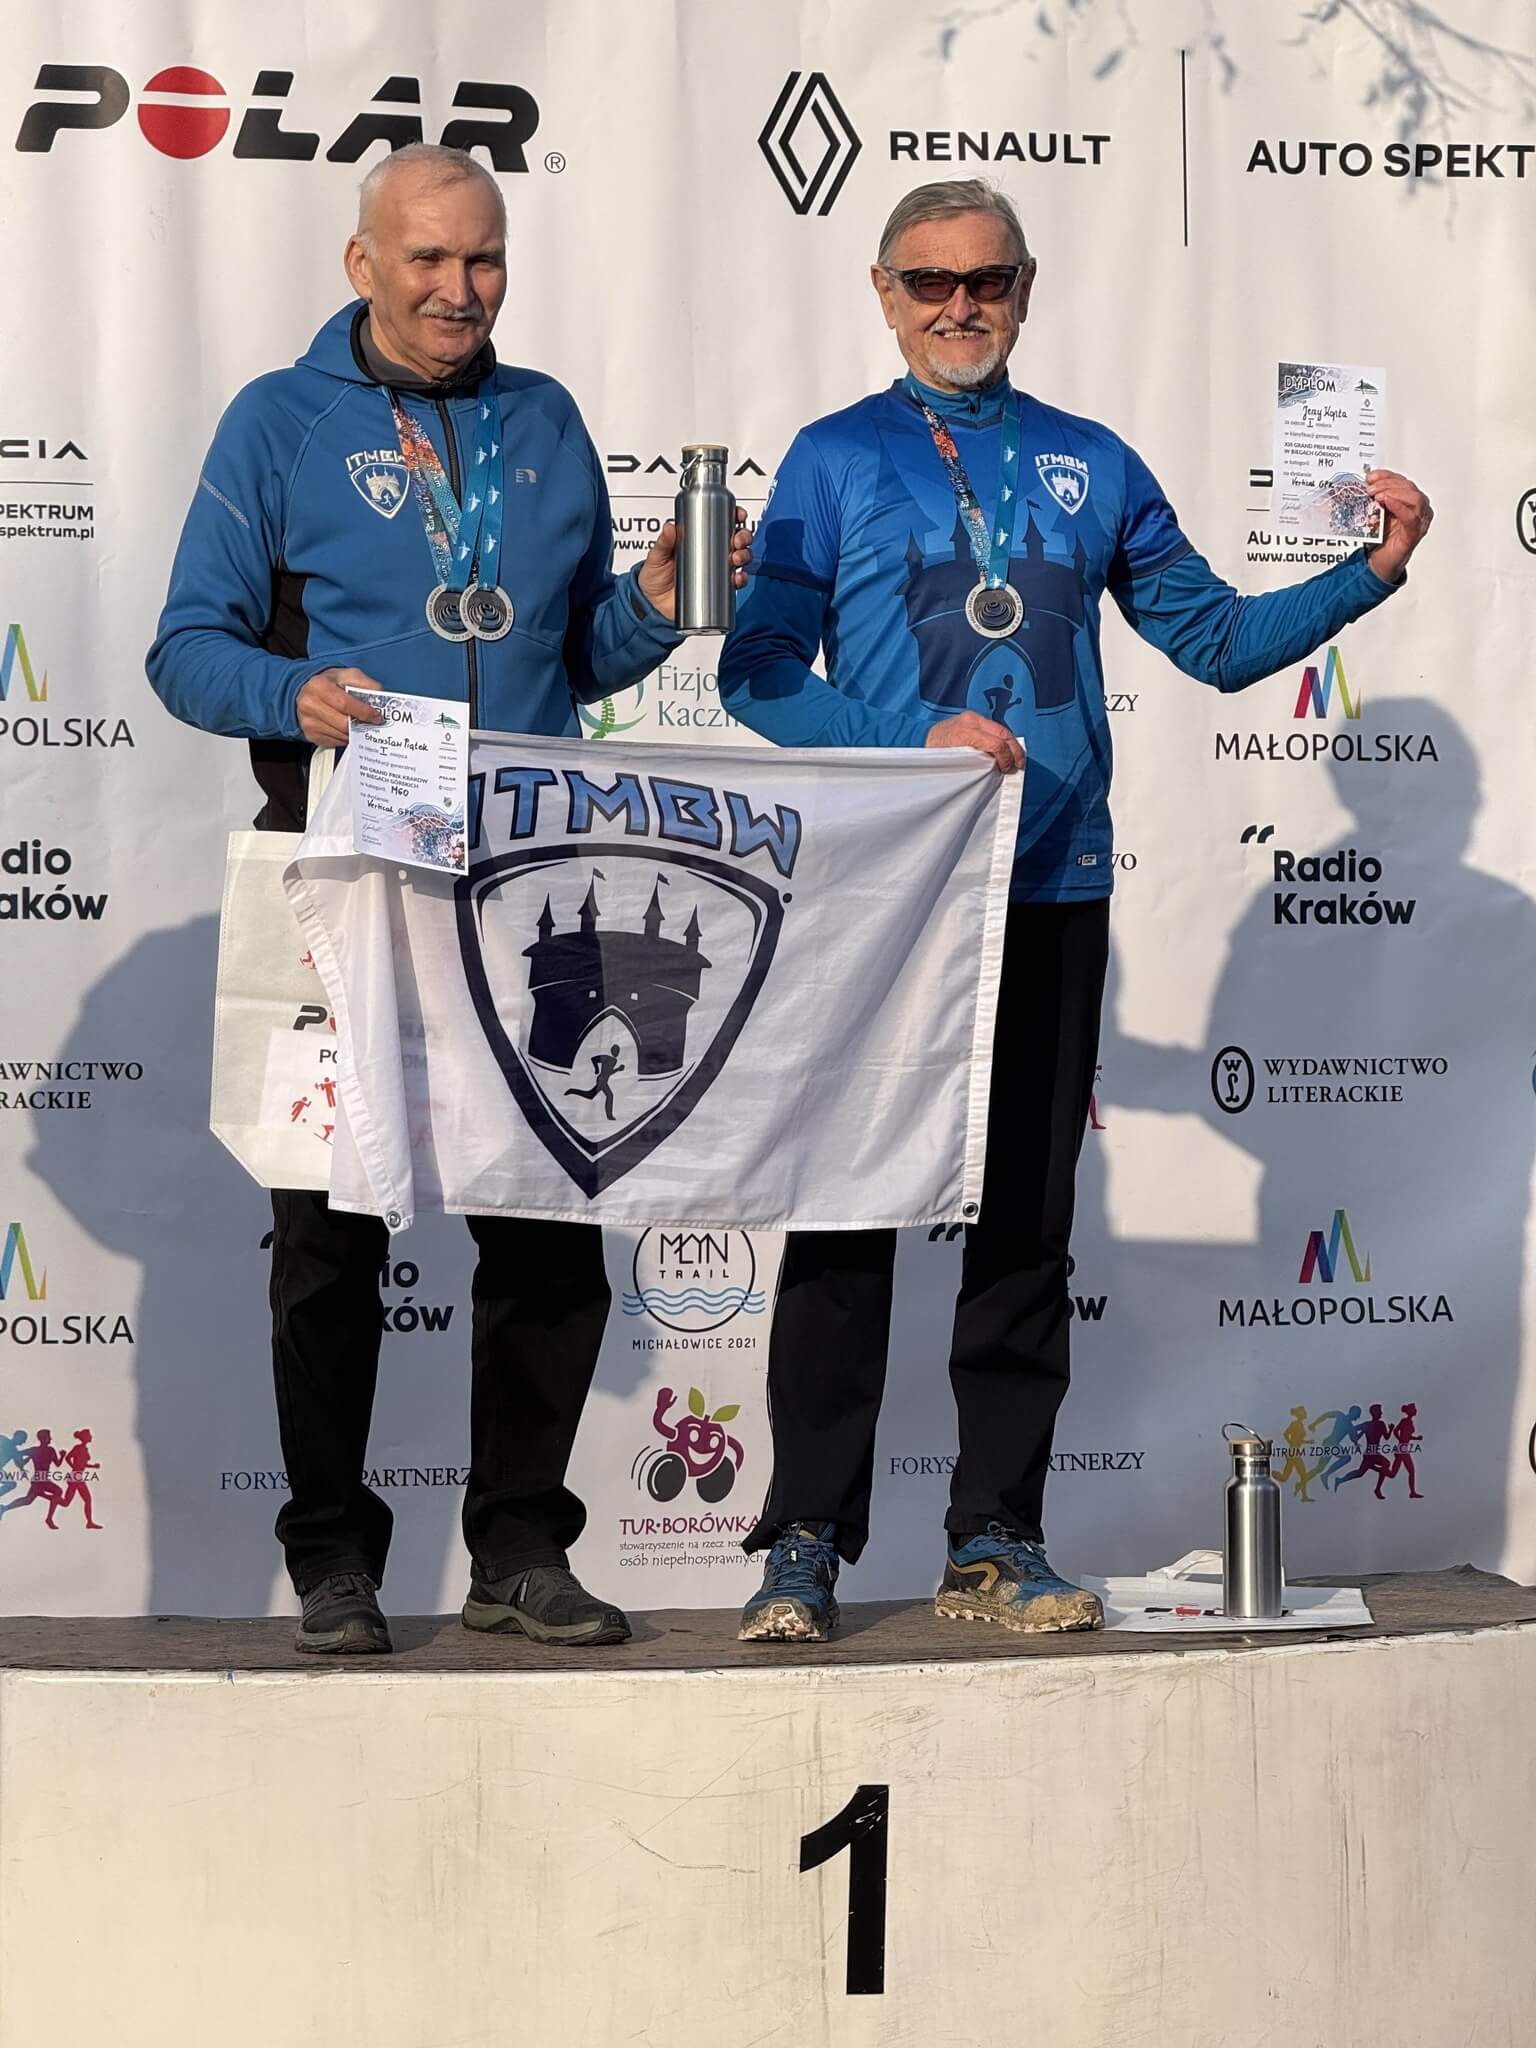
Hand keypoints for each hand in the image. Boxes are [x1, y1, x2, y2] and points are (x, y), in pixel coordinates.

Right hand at [296, 668, 385, 745]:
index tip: (377, 716)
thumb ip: (365, 683)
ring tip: (360, 725)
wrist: (308, 691)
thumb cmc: (330, 683)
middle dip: (362, 725)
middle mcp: (310, 704)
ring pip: (341, 735)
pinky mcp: (311, 735)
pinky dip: (346, 737)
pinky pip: (335, 742)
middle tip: (372, 723)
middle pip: (343, 724)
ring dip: (355, 733)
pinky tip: (348, 729)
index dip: (364, 712)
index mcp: (319, 686)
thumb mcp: (348, 675)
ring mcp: (309, 722)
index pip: (345, 704)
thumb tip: (379, 697)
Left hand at [636, 505, 754, 621]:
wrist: (654, 604)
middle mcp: (711, 551)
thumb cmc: (655, 576)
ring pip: (740, 558)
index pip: (720, 522)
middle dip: (742, 536)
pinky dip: (741, 579)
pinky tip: (737, 577)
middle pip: (736, 538)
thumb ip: (663, 543)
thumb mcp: (656, 556)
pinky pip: (735, 581)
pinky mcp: (718, 587)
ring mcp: (716, 569)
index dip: (733, 516)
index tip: (737, 514)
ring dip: (744, 555)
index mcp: (697, 537)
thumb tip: (670, 527)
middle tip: (736, 540)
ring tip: (735, 558)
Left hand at [925, 711, 1024, 773]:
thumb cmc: (935, 756)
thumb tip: (997, 768)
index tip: (1007, 770)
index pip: (995, 743)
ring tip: (1015, 758)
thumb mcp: (954, 763)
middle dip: (1014, 749)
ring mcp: (970, 717)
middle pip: (1002, 732)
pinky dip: (1001, 739)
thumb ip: (976, 763)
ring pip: (1000, 728)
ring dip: (1010, 743)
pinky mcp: (971, 717)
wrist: (920, 741)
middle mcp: (969, 720)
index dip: (1006, 758)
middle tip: (1019, 764)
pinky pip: (992, 727)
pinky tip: (1005, 750)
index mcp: (964, 732)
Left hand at [1364, 469, 1432, 583]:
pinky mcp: (1414, 534)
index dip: (1387, 476)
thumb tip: (1367, 483)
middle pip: (1409, 487)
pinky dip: (1400, 507)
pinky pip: (1411, 518)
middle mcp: (1418, 509)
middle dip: (1387, 484)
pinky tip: (1387, 502)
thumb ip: (1375, 498)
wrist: (1379, 562)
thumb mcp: (1375, 512)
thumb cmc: (1380, 537)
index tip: (1371, 477)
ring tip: (1377, 496)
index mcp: (1409, 500)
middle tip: (1371, 489)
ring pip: (1414, 498)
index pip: (1402, 480)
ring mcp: (1419, 521)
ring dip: (1394, 493)